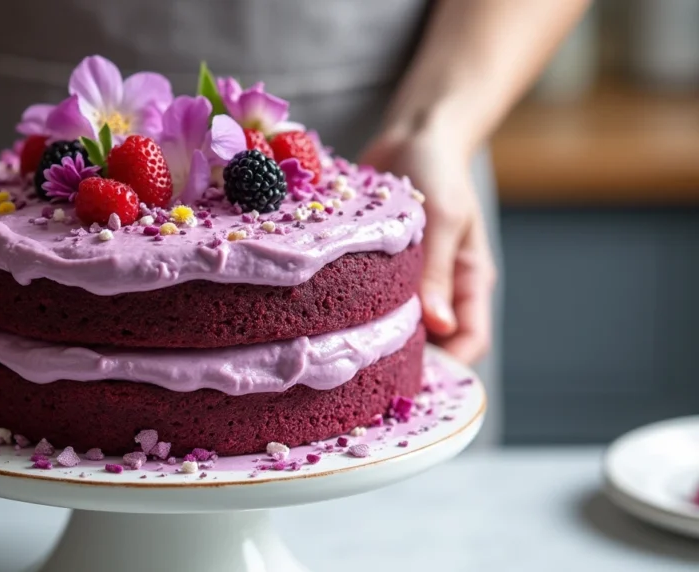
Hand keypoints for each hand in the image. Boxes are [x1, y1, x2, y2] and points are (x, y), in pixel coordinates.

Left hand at [360, 128, 496, 363]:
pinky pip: (371, 299)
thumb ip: (437, 270)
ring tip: (345, 351)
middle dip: (408, 360)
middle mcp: (442, 288)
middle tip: (369, 374)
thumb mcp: (443, 218)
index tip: (416, 380)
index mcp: (469, 281)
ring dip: (379, 336)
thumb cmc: (438, 170)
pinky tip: (327, 319)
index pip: (470, 340)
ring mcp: (412, 280)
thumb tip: (438, 326)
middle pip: (432, 343)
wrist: (413, 136)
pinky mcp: (381, 269)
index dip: (449, 366)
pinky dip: (356, 310)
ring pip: (400, 325)